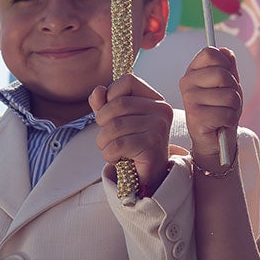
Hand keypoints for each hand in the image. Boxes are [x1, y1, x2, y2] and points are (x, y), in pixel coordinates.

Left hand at [91, 74, 172, 196]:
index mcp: (155, 99)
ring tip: (113, 150)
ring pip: (114, 126)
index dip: (111, 94)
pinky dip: (109, 155)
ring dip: (104, 142)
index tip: (110, 113)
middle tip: (108, 136)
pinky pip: (117, 145)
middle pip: (118, 104)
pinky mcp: (152, 147)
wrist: (146, 178)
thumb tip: (98, 91)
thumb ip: (104, 103)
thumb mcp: (114, 120)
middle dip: (102, 122)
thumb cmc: (131, 146)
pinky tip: (119, 159)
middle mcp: (161, 110)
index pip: (128, 81)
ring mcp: (159, 128)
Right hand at [179, 47, 242, 161]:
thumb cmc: (221, 109)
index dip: (225, 64)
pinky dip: (230, 120)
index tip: (224, 79)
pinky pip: (227, 114)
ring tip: (222, 112)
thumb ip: (228, 66)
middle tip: (226, 101)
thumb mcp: (228, 84)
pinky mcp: (195, 118)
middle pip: (222, 74)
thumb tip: (225, 51)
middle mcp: (187, 83)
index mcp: (193, 71)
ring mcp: (189, 100)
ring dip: (233, 107)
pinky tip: (220, 123)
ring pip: (229, 96)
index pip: (211, 53)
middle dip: (233, 90)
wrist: (215, 139)